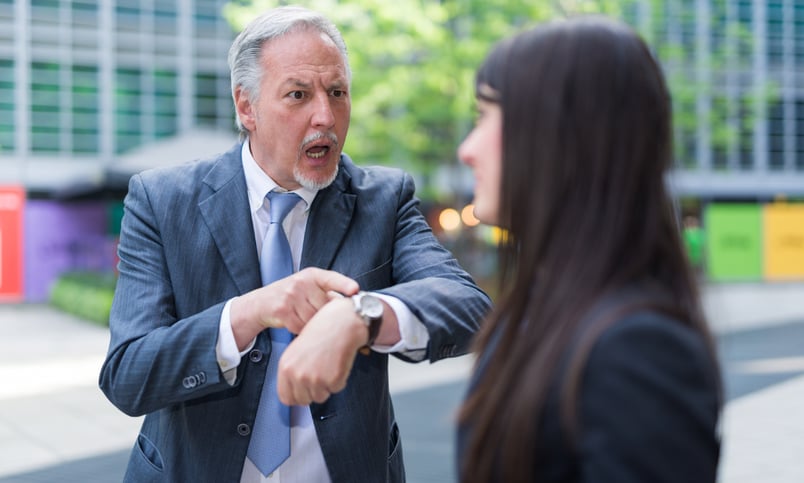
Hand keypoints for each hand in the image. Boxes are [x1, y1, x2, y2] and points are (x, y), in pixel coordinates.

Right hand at [229, 268, 358, 349]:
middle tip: (316, 315)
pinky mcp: (282, 310)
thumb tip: (348, 305)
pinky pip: (300, 327)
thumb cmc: (290, 296)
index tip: (355, 289)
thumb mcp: (308, 287)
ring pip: (313, 319)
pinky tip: (294, 322)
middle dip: (323, 316)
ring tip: (303, 317)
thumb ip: (326, 293)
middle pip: (325, 306)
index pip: (331, 278)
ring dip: (311, 324)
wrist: (261, 303)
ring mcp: (291, 296)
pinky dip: (300, 330)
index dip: (344, 284)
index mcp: (312, 275)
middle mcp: (301, 283)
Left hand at [276, 296, 368, 404]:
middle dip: (313, 392)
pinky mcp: (332, 380)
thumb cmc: (321, 332)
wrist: (340, 322)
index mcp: (285, 367)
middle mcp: (297, 375)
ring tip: (329, 365)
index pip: (286, 398)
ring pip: (321, 397)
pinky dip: (340, 379)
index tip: (304, 392)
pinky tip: (338, 363)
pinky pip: (336, 389)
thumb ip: (293, 371)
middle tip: (320, 374)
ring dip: (327, 386)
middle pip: (304, 401)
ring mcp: (314, 379)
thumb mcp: (296, 351)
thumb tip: (296, 391)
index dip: (296, 397)